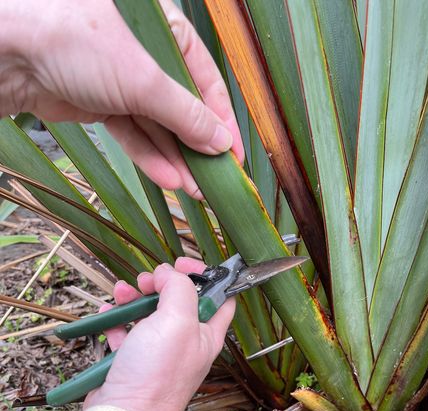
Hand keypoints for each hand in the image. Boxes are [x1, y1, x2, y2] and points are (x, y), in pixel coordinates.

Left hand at [0, 0, 243, 197]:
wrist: (13, 57)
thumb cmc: (79, 44)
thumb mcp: (145, 80)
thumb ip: (187, 114)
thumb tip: (221, 142)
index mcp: (166, 32)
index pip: (206, 81)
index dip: (222, 120)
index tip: (234, 154)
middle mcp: (149, 56)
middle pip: (183, 108)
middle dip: (198, 147)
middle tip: (216, 181)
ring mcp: (125, 81)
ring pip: (160, 126)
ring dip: (177, 159)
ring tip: (197, 191)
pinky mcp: (105, 104)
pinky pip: (135, 134)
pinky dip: (150, 156)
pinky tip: (169, 180)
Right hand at [84, 258, 234, 410]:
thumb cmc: (157, 374)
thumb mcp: (178, 321)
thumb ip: (179, 289)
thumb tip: (168, 273)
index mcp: (207, 334)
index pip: (220, 298)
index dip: (207, 276)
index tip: (183, 263)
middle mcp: (186, 344)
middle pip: (179, 302)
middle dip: (161, 284)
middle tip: (147, 280)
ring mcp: (159, 354)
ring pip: (149, 315)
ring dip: (134, 298)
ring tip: (123, 293)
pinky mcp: (134, 363)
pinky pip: (126, 333)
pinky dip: (117, 320)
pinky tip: (108, 315)